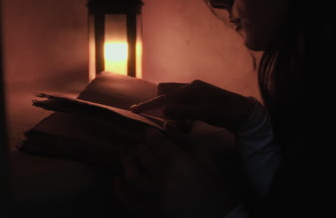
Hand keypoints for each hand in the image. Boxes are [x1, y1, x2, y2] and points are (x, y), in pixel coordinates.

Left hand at [115, 128, 241, 217]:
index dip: (151, 134)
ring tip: (129, 157)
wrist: (217, 217)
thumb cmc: (213, 186)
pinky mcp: (149, 210)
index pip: (154, 139)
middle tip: (145, 146)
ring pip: (131, 175)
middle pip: (142, 153)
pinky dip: (119, 189)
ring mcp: (154, 196)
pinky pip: (127, 200)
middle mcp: (164, 178)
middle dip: (142, 146)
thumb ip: (184, 141)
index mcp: (179, 162)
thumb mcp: (204, 159)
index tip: (153, 135)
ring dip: (127, 162)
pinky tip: (118, 179)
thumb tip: (166, 126)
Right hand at [131, 80, 254, 129]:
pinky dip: (176, 110)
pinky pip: (181, 101)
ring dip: (167, 107)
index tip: (134, 110)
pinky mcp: (198, 98)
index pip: (165, 96)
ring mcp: (195, 91)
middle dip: (157, 103)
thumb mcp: (207, 113)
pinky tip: (180, 119)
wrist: (245, 113)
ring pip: (173, 96)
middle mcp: (191, 86)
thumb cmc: (228, 112)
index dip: (149, 104)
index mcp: (192, 88)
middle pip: (165, 92)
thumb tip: (163, 109)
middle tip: (150, 116)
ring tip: (167, 120)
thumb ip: (185, 111)